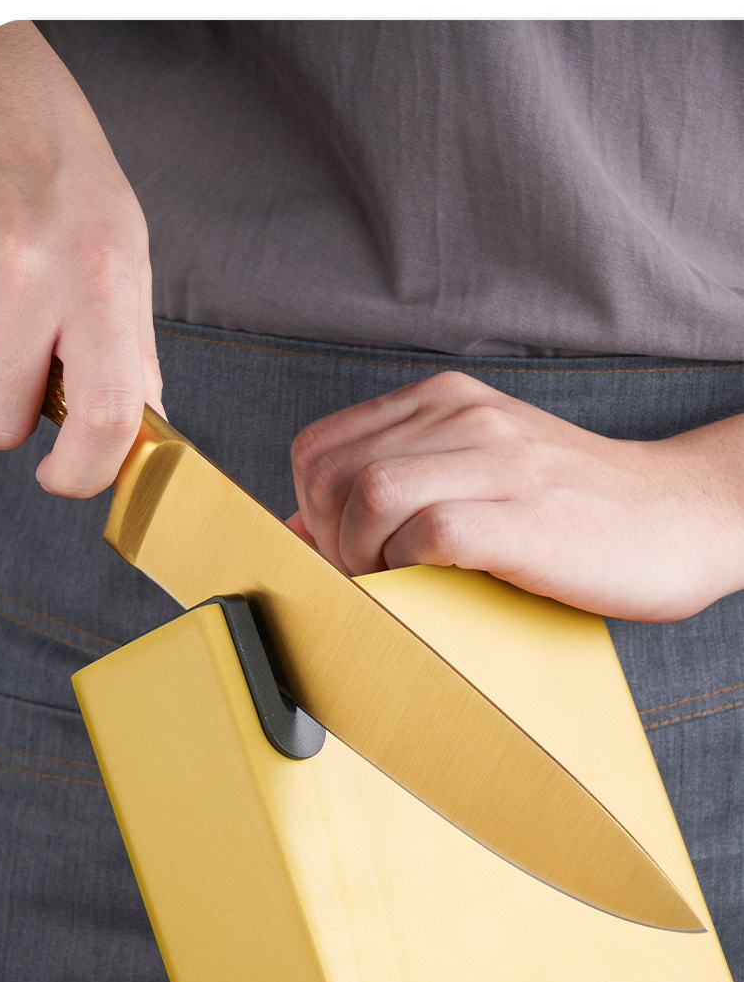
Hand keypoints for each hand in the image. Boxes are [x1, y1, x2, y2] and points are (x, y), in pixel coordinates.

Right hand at [0, 21, 161, 496]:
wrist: (11, 105)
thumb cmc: (75, 189)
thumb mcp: (129, 264)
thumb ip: (132, 357)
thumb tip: (131, 441)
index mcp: (102, 276)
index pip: (105, 412)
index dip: (84, 470)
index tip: (67, 475)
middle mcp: (30, 269)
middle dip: (9, 413)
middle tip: (24, 364)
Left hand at [288, 371, 743, 620]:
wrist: (678, 514)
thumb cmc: (571, 505)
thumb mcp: (475, 470)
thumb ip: (394, 483)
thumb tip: (302, 525)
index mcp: (444, 399)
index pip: (318, 445)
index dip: (310, 508)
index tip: (340, 548)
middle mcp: (463, 414)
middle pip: (330, 472)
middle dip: (327, 538)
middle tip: (365, 573)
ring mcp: (495, 460)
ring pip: (369, 493)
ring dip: (363, 555)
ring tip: (398, 580)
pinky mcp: (523, 514)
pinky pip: (426, 533)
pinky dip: (411, 569)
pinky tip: (438, 582)